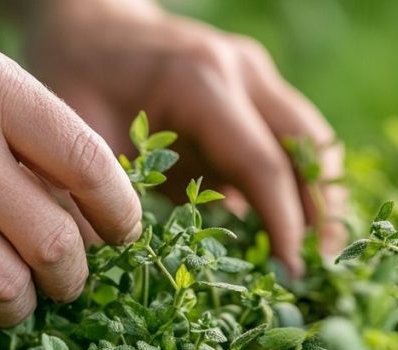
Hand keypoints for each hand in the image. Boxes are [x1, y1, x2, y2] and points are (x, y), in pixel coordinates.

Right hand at [0, 42, 141, 345]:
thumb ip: (19, 132)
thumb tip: (89, 208)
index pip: (91, 162)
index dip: (121, 214)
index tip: (123, 238)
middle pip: (59, 242)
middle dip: (74, 277)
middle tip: (66, 283)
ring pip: (10, 289)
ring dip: (20, 308)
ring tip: (11, 300)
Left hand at [27, 0, 346, 272]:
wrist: (88, 24)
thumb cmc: (77, 76)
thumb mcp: (77, 135)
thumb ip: (101, 195)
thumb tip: (123, 272)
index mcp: (200, 82)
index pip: (261, 164)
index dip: (282, 224)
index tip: (290, 275)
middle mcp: (241, 72)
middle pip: (306, 149)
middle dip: (318, 215)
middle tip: (319, 274)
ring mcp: (255, 74)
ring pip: (312, 140)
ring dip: (320, 197)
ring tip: (316, 256)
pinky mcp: (256, 87)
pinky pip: (295, 136)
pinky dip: (302, 180)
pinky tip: (295, 227)